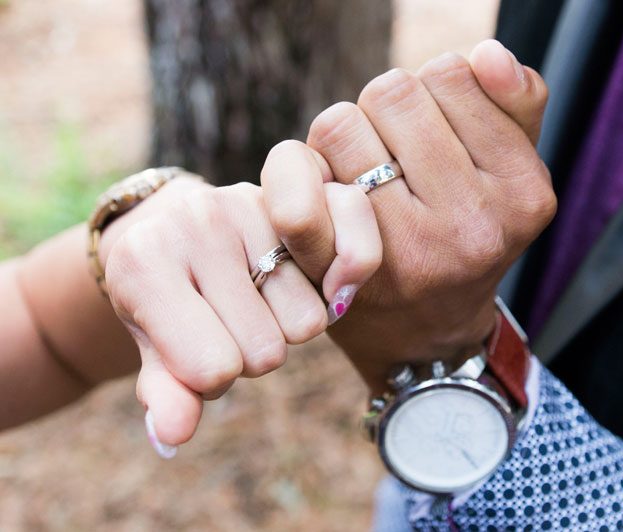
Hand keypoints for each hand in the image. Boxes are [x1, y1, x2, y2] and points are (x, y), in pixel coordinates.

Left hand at [101, 178, 380, 452]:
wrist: (171, 232)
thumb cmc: (161, 303)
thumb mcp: (153, 350)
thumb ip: (165, 394)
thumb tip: (173, 437)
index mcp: (142, 264)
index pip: (212, 369)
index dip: (211, 380)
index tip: (194, 352)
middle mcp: (195, 222)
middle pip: (264, 352)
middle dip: (250, 356)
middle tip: (225, 323)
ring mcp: (246, 205)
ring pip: (305, 324)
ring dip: (284, 329)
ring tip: (252, 300)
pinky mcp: (289, 206)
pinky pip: (330, 288)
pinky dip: (316, 302)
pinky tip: (286, 285)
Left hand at [261, 40, 554, 392]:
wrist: (424, 336)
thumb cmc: (462, 234)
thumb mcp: (510, 171)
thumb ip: (515, 104)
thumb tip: (489, 54)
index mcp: (524, 192)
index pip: (450, 74)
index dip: (429, 92)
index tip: (430, 134)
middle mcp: (474, 226)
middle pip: (391, 93)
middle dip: (382, 113)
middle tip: (389, 155)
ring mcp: (407, 251)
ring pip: (340, 122)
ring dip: (341, 139)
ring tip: (361, 178)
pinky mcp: (339, 268)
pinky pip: (299, 171)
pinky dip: (296, 167)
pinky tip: (320, 189)